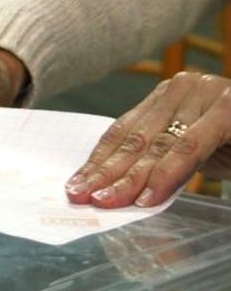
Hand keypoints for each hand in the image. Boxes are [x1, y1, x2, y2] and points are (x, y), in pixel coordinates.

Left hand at [66, 71, 230, 207]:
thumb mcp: (193, 152)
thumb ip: (160, 159)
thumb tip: (113, 188)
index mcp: (170, 95)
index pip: (122, 131)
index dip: (97, 161)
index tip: (75, 187)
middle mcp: (185, 88)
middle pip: (135, 139)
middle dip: (107, 173)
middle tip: (83, 199)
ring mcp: (210, 95)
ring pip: (159, 144)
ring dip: (131, 178)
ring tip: (108, 202)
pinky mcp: (230, 109)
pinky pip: (191, 147)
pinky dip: (168, 174)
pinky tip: (149, 197)